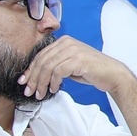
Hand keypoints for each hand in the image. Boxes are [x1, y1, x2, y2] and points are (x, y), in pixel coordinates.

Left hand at [18, 36, 134, 100]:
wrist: (112, 74)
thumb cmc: (92, 71)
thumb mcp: (70, 65)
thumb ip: (55, 65)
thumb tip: (36, 76)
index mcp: (64, 41)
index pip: (41, 55)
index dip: (30, 69)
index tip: (24, 81)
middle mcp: (67, 43)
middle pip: (42, 61)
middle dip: (33, 78)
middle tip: (29, 91)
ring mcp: (73, 50)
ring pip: (48, 66)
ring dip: (41, 82)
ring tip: (40, 93)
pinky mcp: (78, 60)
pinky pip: (58, 72)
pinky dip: (54, 82)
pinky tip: (54, 89)